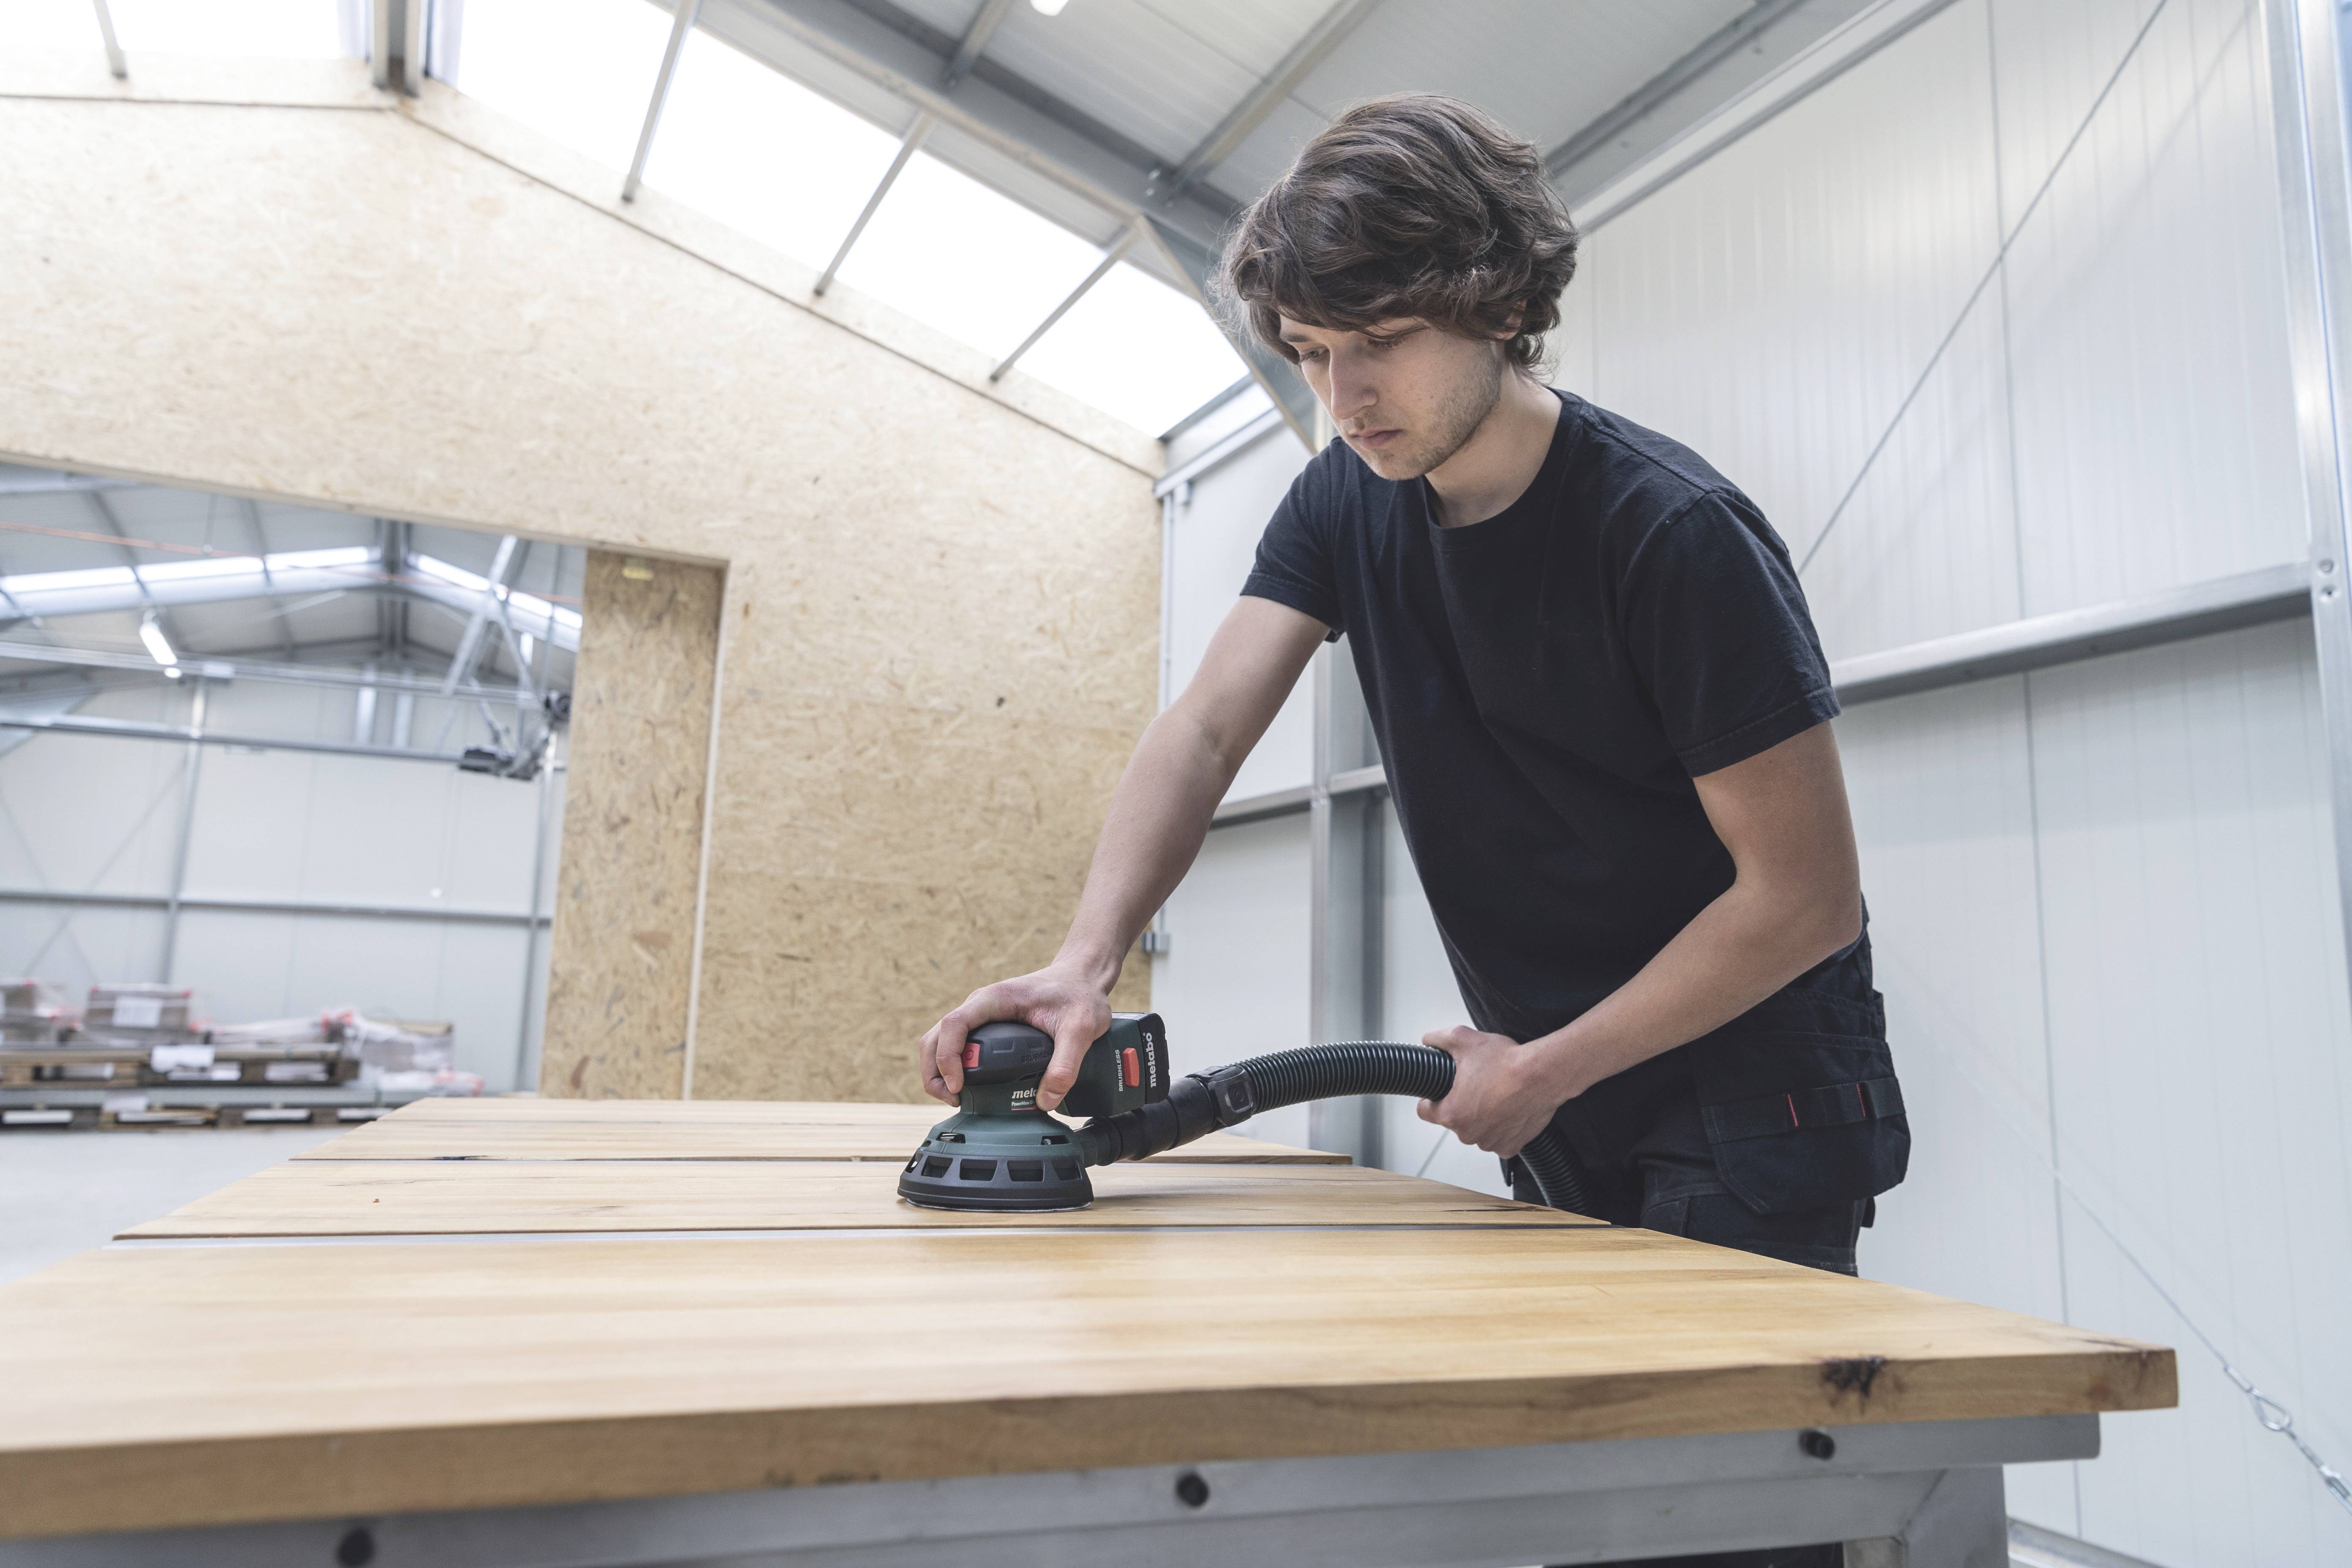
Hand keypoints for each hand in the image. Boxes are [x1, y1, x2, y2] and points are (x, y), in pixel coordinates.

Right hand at [917, 965, 1113, 1110]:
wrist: (1082, 978)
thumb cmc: (1079, 996)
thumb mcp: (1080, 1029)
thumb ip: (1066, 1064)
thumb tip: (1045, 1101)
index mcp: (995, 999)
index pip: (954, 1024)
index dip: (947, 1057)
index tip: (958, 1086)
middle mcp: (980, 1005)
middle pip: (936, 1036)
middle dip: (935, 1071)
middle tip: (954, 1100)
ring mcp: (980, 1016)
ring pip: (940, 1041)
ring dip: (938, 1070)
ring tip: (957, 1098)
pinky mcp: (986, 1026)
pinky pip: (956, 1045)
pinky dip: (951, 1066)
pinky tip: (968, 1087)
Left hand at [1415, 1024, 1557, 1157]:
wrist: (1543, 1075)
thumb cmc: (1506, 1061)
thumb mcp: (1463, 1039)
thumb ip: (1437, 1038)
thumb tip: (1428, 1040)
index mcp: (1451, 1113)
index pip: (1425, 1111)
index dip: (1431, 1098)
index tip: (1441, 1091)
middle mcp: (1468, 1134)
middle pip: (1455, 1120)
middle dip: (1462, 1104)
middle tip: (1478, 1085)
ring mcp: (1490, 1143)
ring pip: (1478, 1130)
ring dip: (1484, 1117)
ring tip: (1497, 1094)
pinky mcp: (1511, 1147)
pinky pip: (1499, 1139)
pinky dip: (1503, 1128)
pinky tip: (1510, 1109)